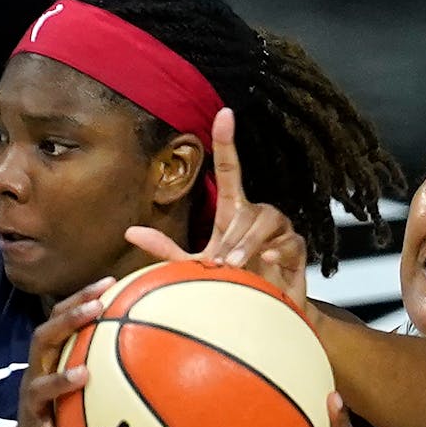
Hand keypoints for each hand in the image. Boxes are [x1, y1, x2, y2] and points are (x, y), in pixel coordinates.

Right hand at [8, 276, 114, 426]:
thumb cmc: (60, 415)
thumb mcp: (77, 387)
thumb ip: (100, 365)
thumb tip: (148, 344)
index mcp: (48, 362)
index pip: (58, 321)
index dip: (80, 300)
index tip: (109, 283)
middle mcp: (35, 378)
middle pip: (42, 340)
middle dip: (68, 321)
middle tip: (96, 310)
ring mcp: (32, 409)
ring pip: (38, 389)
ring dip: (60, 380)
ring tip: (84, 374)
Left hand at [125, 108, 309, 307]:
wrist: (264, 313)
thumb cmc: (230, 287)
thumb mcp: (193, 268)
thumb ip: (165, 249)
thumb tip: (129, 230)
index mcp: (232, 214)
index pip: (229, 169)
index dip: (227, 142)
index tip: (224, 113)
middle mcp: (256, 216)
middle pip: (245, 208)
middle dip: (232, 235)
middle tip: (219, 264)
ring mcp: (279, 232)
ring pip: (267, 220)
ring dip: (248, 242)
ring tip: (235, 265)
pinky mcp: (296, 250)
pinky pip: (289, 241)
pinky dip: (277, 250)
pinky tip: (266, 261)